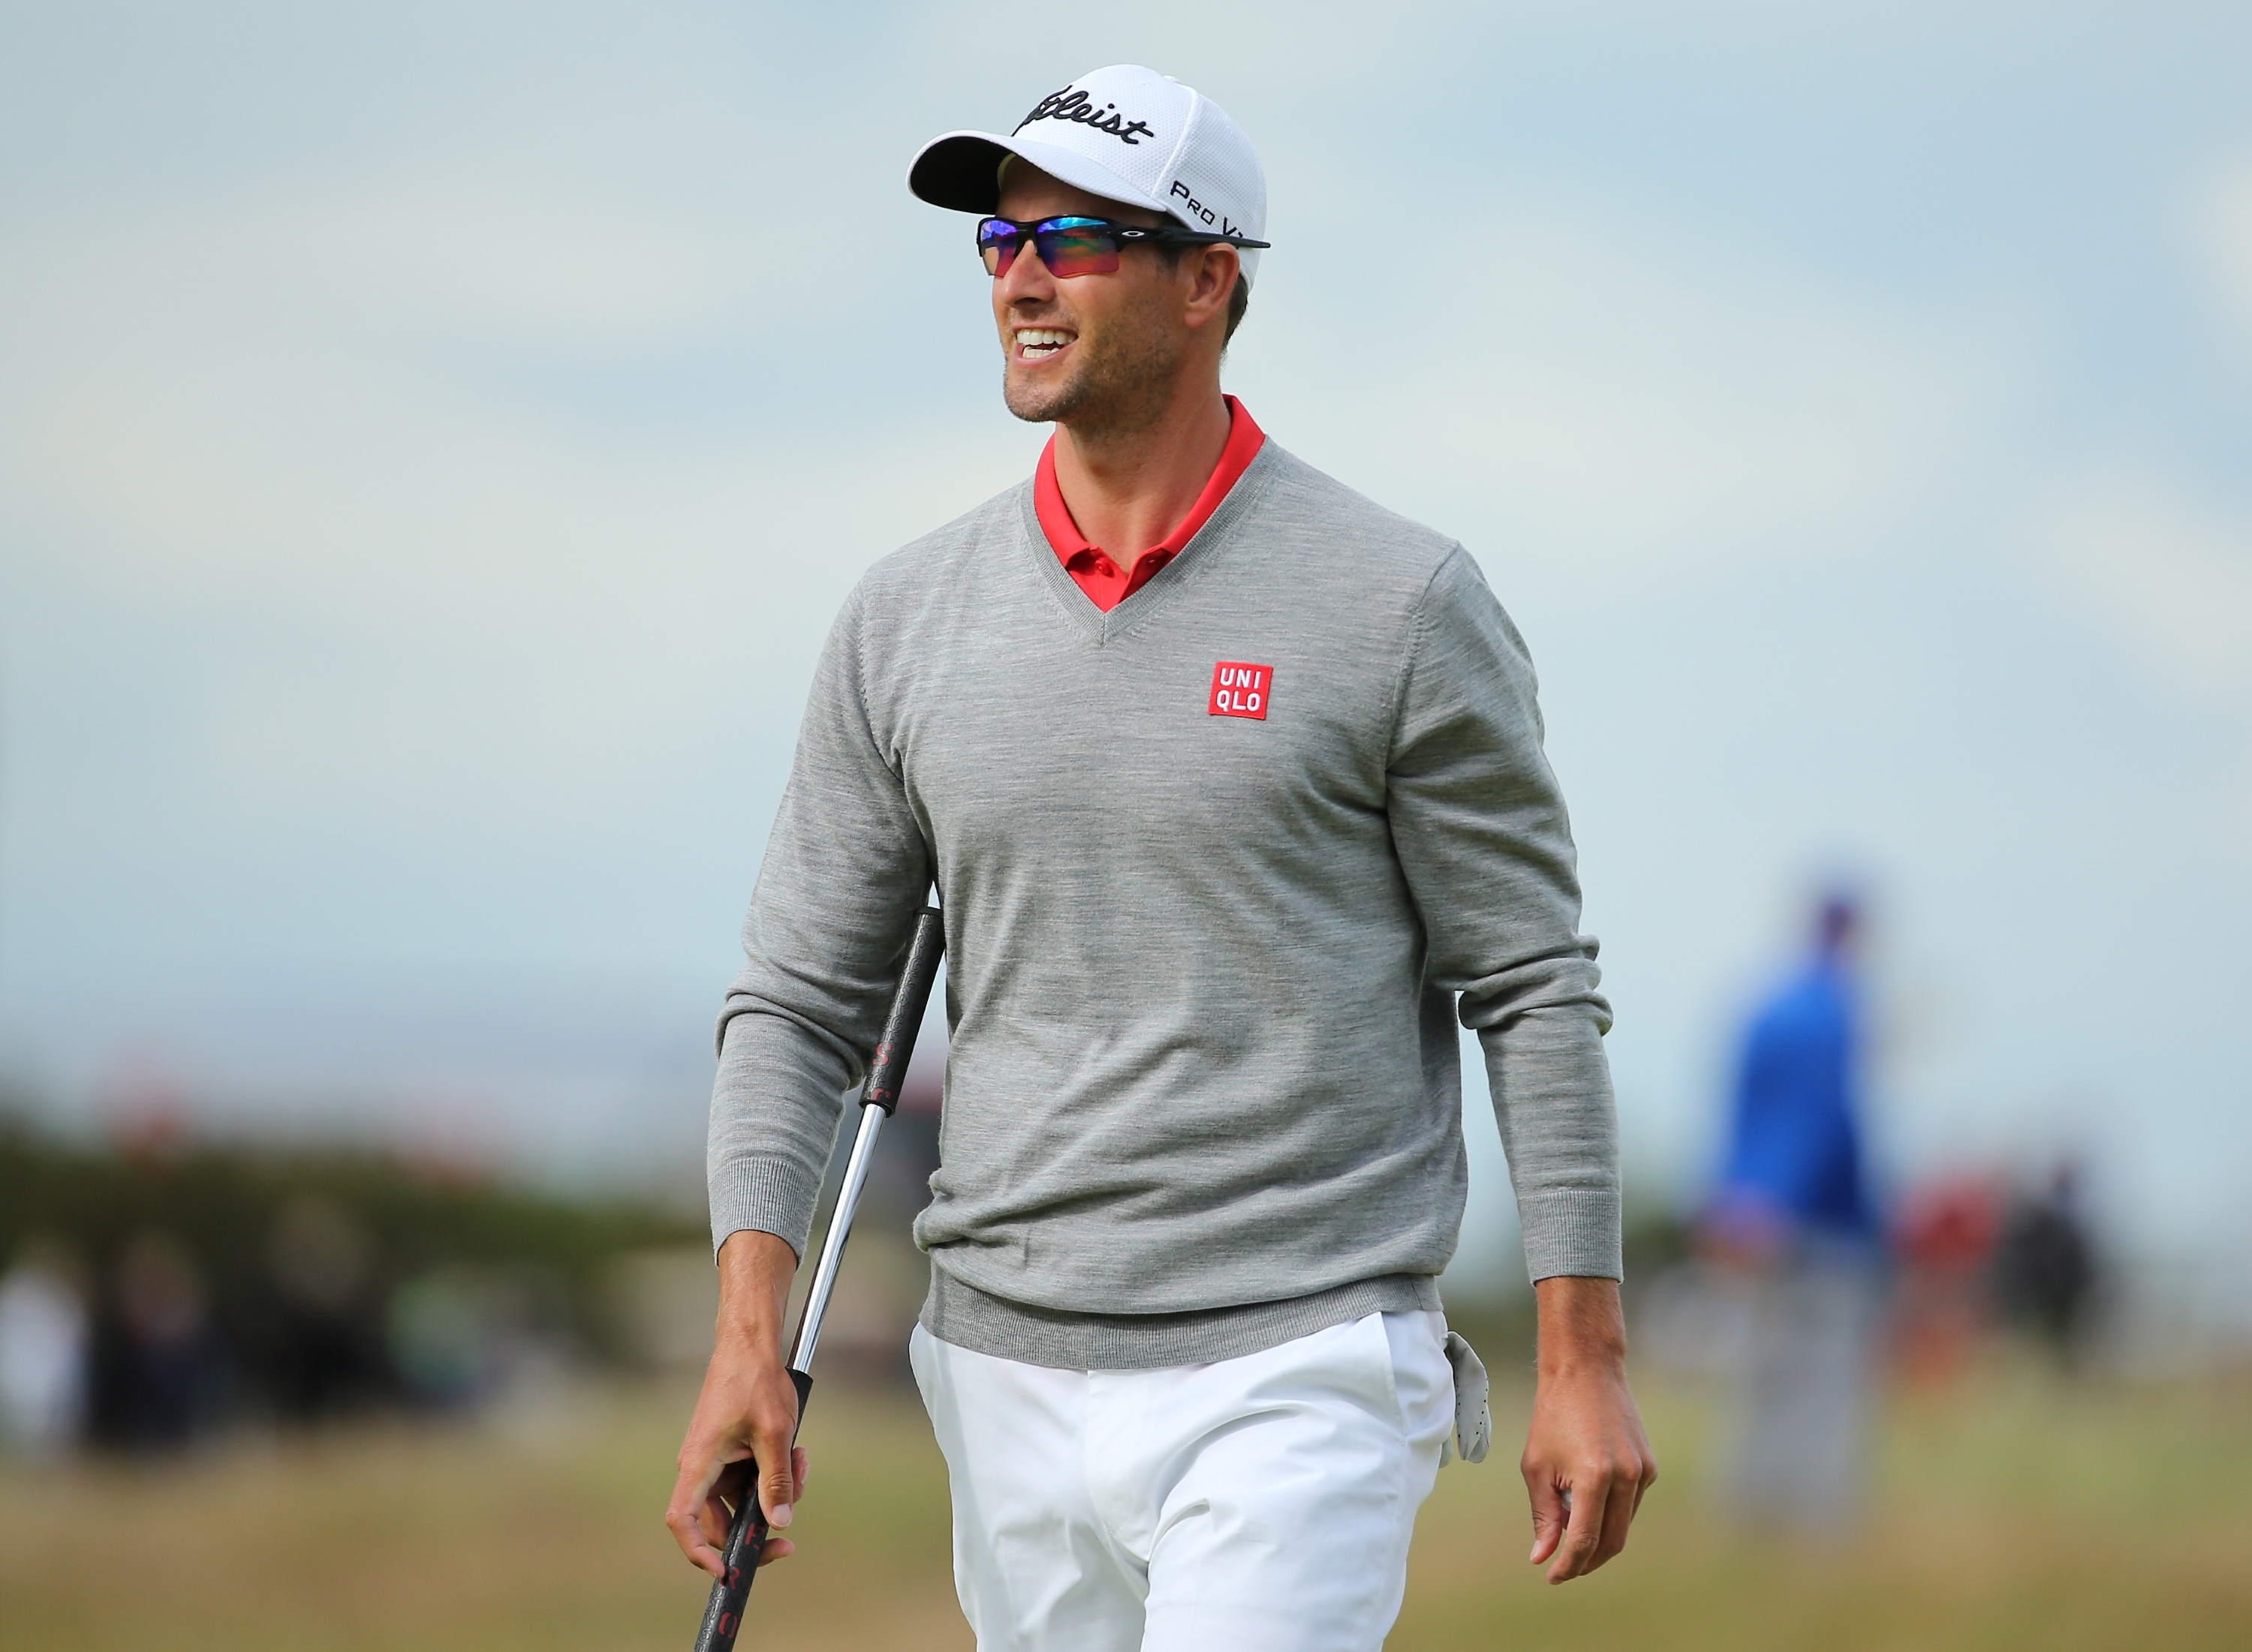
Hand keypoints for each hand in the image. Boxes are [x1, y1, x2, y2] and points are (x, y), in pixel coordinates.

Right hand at [665, 1230, 810, 1576]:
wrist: (752, 1342)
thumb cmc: (757, 1380)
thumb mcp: (776, 1434)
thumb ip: (777, 1481)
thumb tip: (780, 1523)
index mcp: (699, 1464)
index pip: (683, 1521)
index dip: (699, 1552)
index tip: (726, 1572)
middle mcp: (702, 1468)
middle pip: (721, 1520)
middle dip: (758, 1527)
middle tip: (789, 1539)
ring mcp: (717, 1461)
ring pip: (744, 1501)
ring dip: (776, 1492)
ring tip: (800, 1462)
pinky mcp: (732, 1453)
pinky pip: (752, 1480)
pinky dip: (775, 1474)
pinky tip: (797, 1455)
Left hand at [1521, 1275, 1656, 1583]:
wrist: (1586, 1371)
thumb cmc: (1553, 1415)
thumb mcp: (1537, 1466)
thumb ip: (1544, 1515)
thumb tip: (1544, 1555)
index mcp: (1594, 1476)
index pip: (1585, 1540)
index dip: (1568, 1565)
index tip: (1551, 1575)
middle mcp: (1626, 1477)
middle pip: (1611, 1542)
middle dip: (1586, 1561)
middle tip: (1563, 1567)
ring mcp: (1642, 1472)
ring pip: (1623, 1526)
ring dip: (1598, 1540)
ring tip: (1569, 1532)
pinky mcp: (1649, 1466)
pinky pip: (1630, 1505)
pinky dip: (1610, 1516)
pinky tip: (1587, 1507)